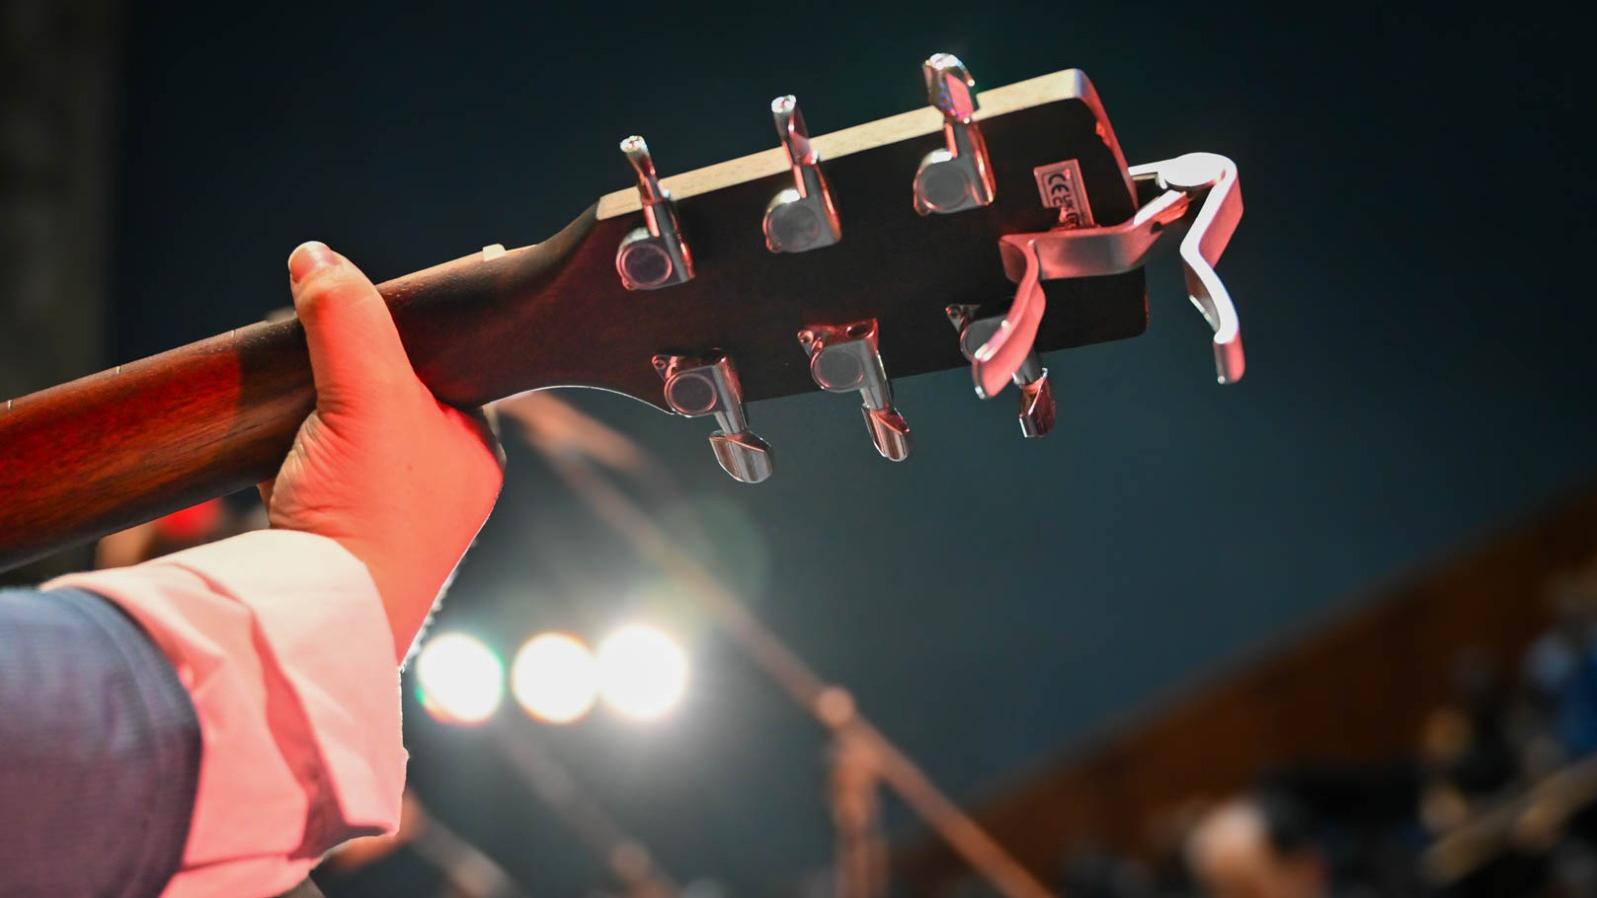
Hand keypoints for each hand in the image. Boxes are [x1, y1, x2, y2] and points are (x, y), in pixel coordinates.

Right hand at [259, 242, 502, 659]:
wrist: (321, 614)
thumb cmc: (371, 511)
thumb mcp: (368, 393)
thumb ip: (349, 318)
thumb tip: (318, 257)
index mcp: (479, 454)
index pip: (446, 370)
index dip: (400, 338)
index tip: (357, 314)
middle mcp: (447, 489)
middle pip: (393, 401)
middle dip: (349, 379)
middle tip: (316, 358)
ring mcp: (395, 519)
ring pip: (351, 439)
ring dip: (316, 419)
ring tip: (295, 405)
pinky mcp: (339, 539)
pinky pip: (315, 477)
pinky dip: (292, 456)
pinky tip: (276, 448)